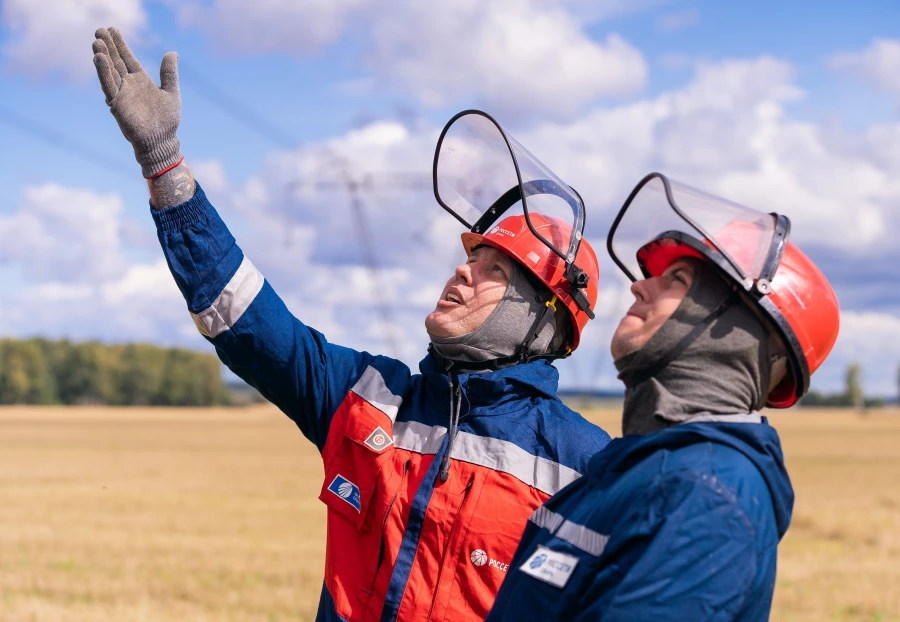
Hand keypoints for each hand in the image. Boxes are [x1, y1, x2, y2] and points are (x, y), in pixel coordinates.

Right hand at [92, 27, 182, 177]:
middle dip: (108, 46)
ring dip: (103, 57)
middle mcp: (128, 85)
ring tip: (97, 42)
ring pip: (109, 72)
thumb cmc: (167, 120)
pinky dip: (104, 73)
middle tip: (99, 29)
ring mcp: (122, 94)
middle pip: (115, 61)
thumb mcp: (171, 92)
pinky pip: (109, 86)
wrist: (163, 141)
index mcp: (140, 80)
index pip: (127, 58)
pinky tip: (99, 59)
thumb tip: (172, 52)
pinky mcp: (117, 105)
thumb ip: (169, 73)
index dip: (120, 44)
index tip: (111, 28)